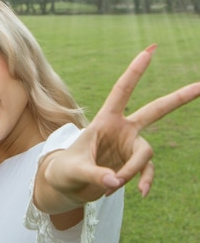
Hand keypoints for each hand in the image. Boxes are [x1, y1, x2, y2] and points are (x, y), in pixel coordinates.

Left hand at [43, 44, 199, 205]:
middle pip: (155, 111)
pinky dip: (144, 181)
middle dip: (179, 98)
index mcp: (104, 120)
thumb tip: (116, 182)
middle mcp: (121, 130)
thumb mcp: (73, 171)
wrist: (65, 186)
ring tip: (112, 184)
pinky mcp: (132, 164)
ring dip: (132, 170)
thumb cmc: (64, 171)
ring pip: (146, 153)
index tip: (150, 50)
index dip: (135, 71)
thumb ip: (94, 175)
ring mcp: (129, 147)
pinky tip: (140, 193)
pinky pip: (146, 171)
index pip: (122, 91)